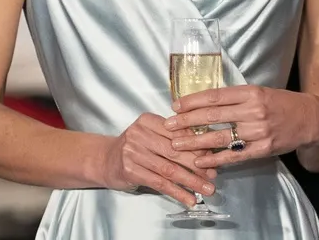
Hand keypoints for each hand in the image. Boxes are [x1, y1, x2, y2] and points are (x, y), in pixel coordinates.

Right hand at [97, 113, 216, 207]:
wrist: (105, 160)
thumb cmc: (134, 147)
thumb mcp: (150, 135)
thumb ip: (172, 137)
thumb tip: (205, 150)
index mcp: (148, 120)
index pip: (178, 132)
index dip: (197, 145)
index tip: (213, 156)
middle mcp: (139, 134)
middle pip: (175, 151)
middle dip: (197, 165)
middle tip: (213, 175)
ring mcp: (133, 152)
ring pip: (169, 169)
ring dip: (191, 181)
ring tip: (207, 189)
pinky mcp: (130, 171)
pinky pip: (159, 183)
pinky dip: (177, 192)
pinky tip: (189, 198)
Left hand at [165, 85, 318, 169]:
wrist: (308, 119)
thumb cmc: (280, 103)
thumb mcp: (259, 92)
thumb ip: (235, 98)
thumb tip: (204, 103)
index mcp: (250, 93)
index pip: (215, 96)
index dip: (193, 101)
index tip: (175, 105)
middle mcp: (253, 110)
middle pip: (213, 115)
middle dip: (187, 121)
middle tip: (168, 125)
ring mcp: (258, 131)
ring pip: (220, 136)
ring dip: (195, 141)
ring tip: (176, 144)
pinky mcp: (263, 149)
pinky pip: (234, 155)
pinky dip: (215, 158)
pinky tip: (199, 161)